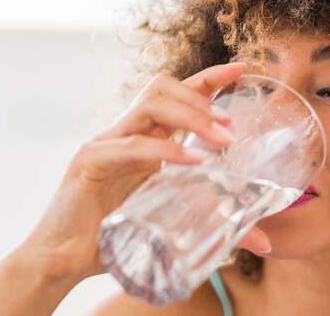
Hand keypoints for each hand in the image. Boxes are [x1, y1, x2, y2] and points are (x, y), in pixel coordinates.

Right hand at [16, 62, 271, 283]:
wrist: (64, 260)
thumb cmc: (117, 237)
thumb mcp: (174, 222)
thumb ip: (216, 223)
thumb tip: (265, 240)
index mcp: (144, 138)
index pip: (177, 94)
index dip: (210, 78)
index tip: (243, 68)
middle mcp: (125, 132)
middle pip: (163, 88)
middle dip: (202, 97)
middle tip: (233, 125)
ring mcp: (105, 143)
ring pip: (149, 105)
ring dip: (191, 116)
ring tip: (221, 140)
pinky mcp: (89, 162)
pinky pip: (131, 146)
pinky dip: (165, 150)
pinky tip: (193, 162)